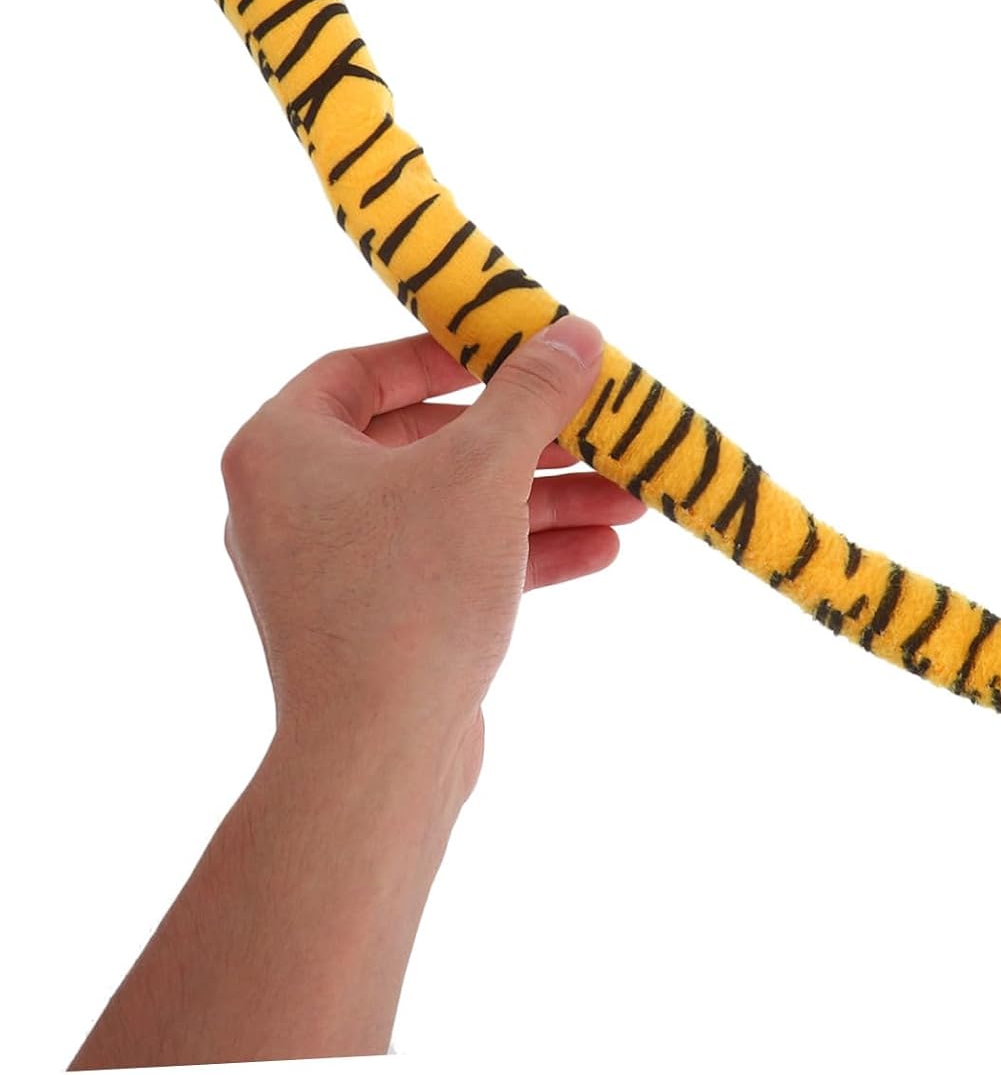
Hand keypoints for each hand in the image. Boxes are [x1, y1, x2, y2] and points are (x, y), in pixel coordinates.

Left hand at [219, 314, 644, 790]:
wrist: (375, 758)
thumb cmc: (410, 594)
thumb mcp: (485, 470)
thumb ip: (533, 394)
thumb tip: (576, 331)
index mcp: (283, 447)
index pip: (364, 369)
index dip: (444, 353)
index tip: (513, 349)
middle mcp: (294, 503)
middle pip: (424, 441)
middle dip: (523, 439)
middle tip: (590, 429)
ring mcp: (333, 569)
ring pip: (449, 508)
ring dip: (539, 499)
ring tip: (628, 497)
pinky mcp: (373, 623)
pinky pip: (450, 563)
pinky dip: (517, 552)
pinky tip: (600, 549)